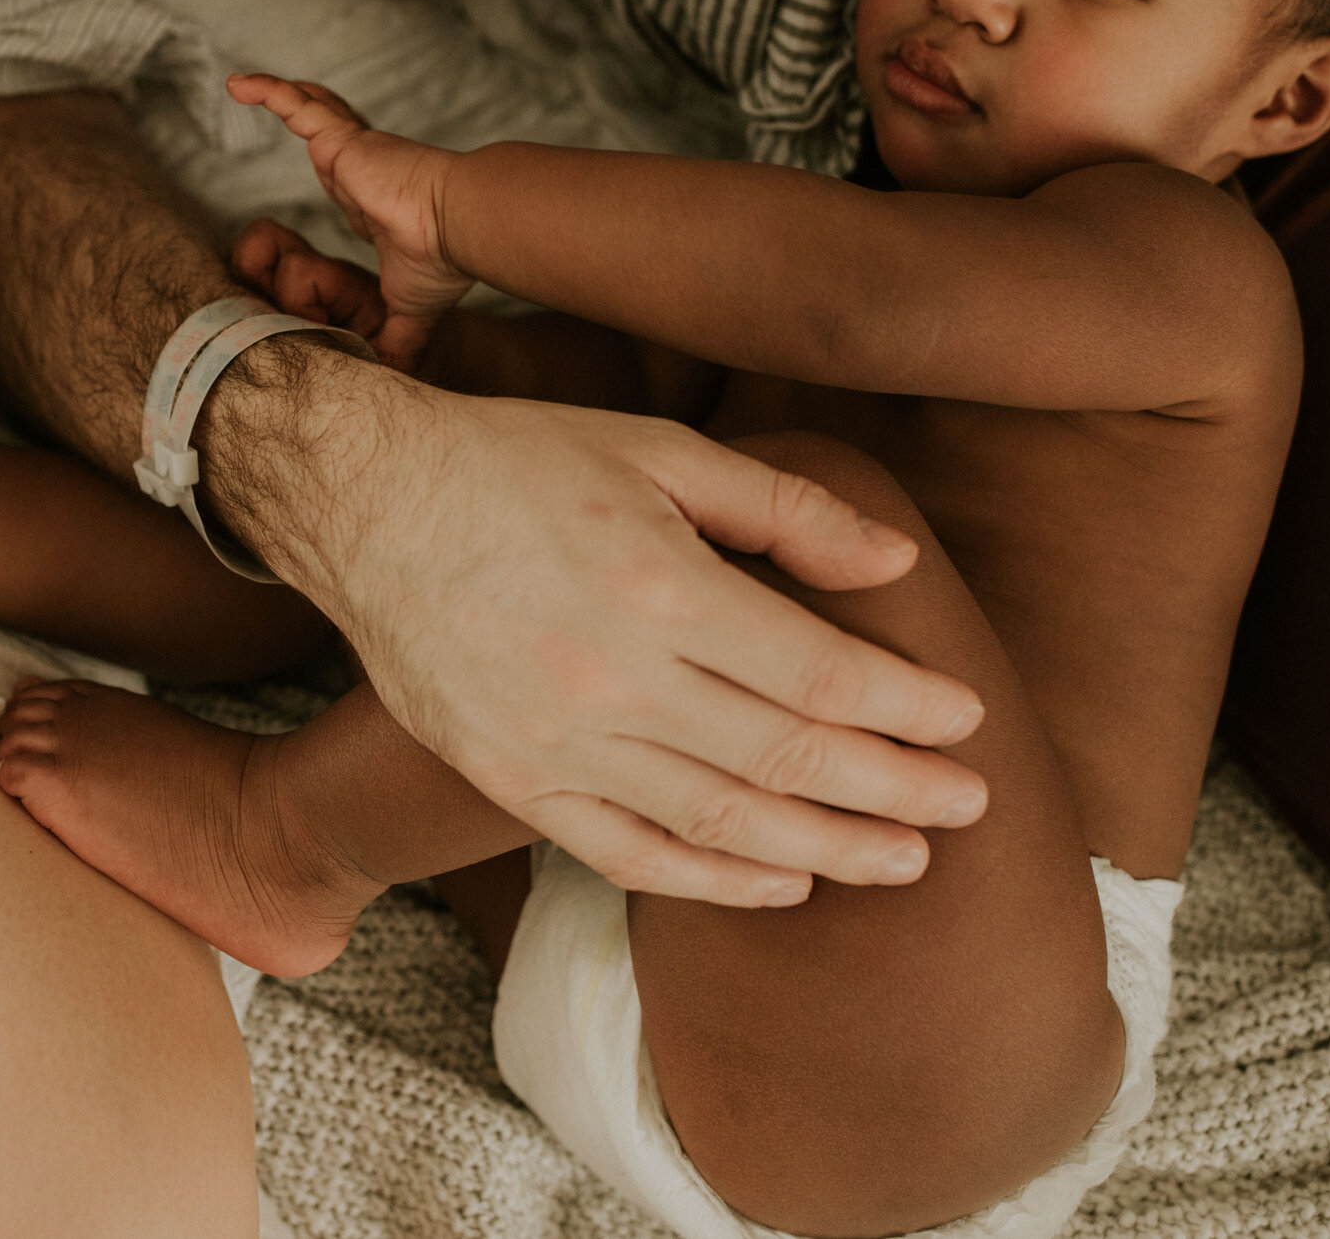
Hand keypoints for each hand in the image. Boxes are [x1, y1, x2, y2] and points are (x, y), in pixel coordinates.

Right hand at [205, 363, 990, 905]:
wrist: (361, 501)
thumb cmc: (513, 461)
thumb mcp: (656, 448)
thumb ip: (784, 508)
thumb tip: (895, 567)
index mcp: (660, 586)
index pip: (820, 675)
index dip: (907, 707)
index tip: (965, 720)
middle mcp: (613, 678)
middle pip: (788, 759)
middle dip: (895, 790)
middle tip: (968, 809)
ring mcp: (557, 741)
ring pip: (720, 822)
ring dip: (827, 849)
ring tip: (903, 861)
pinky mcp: (512, 779)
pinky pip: (627, 853)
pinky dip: (713, 880)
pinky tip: (781, 882)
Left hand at [228, 73, 474, 368]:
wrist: (454, 231)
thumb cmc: (440, 264)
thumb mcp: (409, 311)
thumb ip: (397, 340)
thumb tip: (397, 379)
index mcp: (373, 202)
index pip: (346, 176)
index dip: (332, 165)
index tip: (323, 165)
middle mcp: (362, 171)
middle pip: (327, 132)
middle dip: (308, 115)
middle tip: (286, 104)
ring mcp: (351, 152)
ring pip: (311, 110)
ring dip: (282, 95)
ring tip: (247, 85)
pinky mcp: (342, 141)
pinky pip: (297, 107)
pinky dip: (268, 92)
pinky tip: (238, 85)